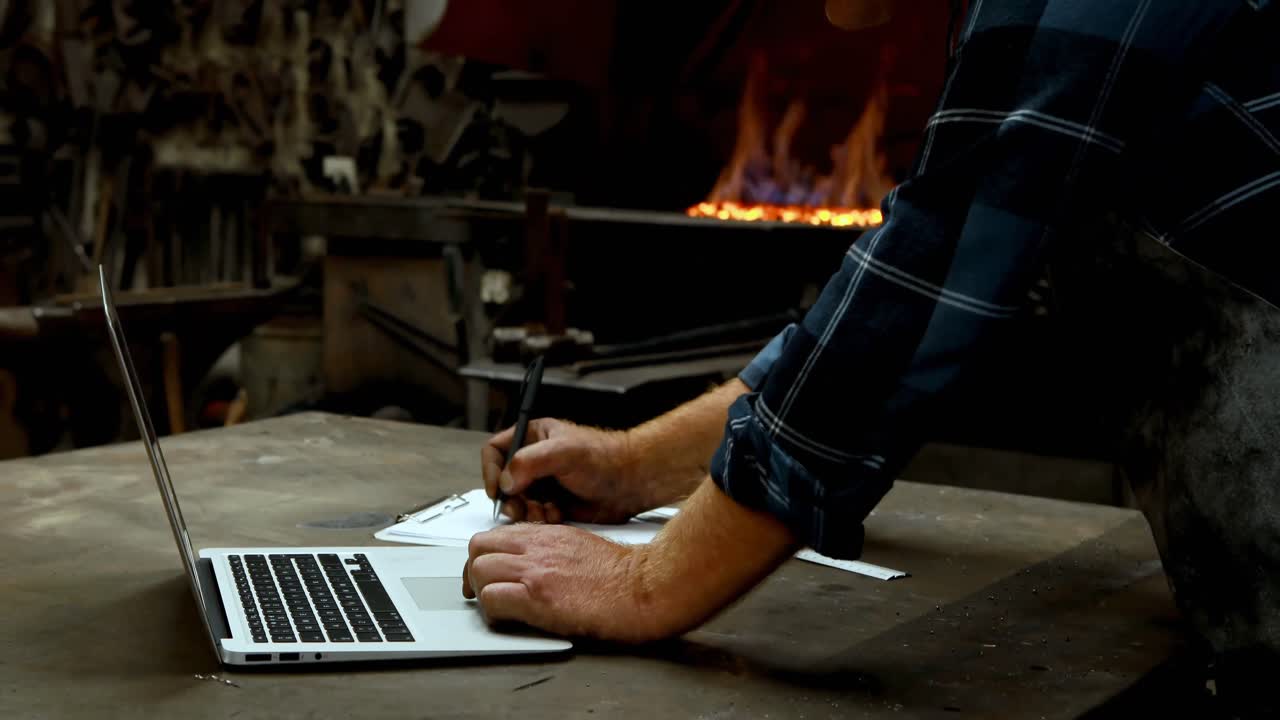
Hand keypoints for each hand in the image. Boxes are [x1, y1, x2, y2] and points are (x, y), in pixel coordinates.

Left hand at [462, 523, 664, 642]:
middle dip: (474, 570)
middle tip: (481, 590)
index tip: (489, 573)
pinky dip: (492, 611)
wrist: (644, 587)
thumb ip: (553, 550)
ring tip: (495, 606)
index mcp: (548, 535)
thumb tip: (534, 564)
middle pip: (479, 547)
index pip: (496, 535)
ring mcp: (536, 571)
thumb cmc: (623, 575)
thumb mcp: (582, 546)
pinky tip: (508, 618)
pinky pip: (492, 599)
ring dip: (481, 590)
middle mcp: (537, 548)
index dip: (486, 556)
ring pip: (479, 569)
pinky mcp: (538, 597)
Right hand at [481, 418, 648, 523]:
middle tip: (518, 508)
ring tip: (543, 511)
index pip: (495, 451)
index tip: (497, 489)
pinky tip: (559, 515)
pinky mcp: (554, 504)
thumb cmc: (604, 458)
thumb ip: (529, 461)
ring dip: (526, 511)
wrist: (631, 482)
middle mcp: (535, 460)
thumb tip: (505, 481)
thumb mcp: (563, 451)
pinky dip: (542, 519)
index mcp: (533, 437)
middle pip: (503, 482)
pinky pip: (534, 516)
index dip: (490, 470)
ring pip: (517, 502)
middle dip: (509, 498)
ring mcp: (544, 484)